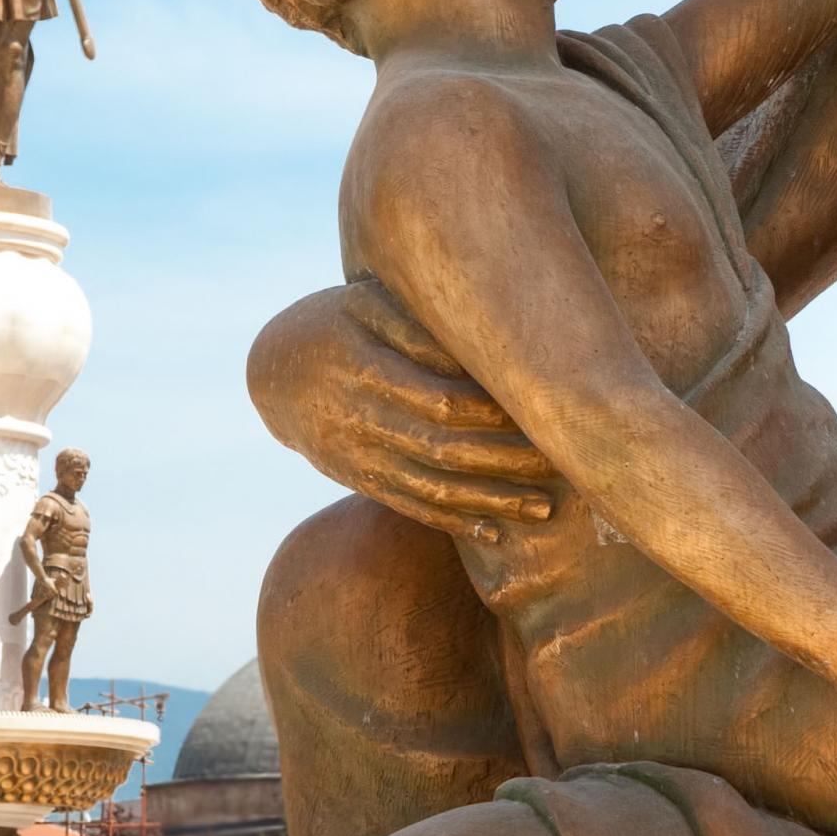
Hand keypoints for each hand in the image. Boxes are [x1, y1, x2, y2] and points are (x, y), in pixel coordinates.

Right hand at [248, 281, 557, 540]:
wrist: (274, 373)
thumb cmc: (335, 323)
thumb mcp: (365, 304)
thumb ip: (416, 326)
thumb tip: (474, 352)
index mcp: (365, 370)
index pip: (440, 400)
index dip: (493, 412)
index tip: (542, 411)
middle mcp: (361, 421)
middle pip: (443, 450)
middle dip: (506, 462)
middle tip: (562, 466)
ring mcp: (358, 458)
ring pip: (431, 489)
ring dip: (491, 502)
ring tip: (544, 509)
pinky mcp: (361, 480)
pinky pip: (410, 506)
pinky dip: (454, 521)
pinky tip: (496, 531)